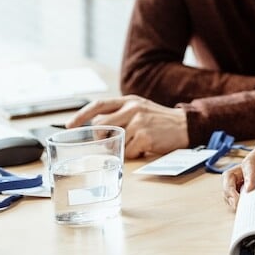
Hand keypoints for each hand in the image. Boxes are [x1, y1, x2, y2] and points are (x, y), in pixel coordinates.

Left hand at [67, 95, 187, 158]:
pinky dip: (133, 153)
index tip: (69, 125)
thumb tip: (96, 129)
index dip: (81, 115)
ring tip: (135, 144)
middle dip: (100, 137)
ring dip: (122, 147)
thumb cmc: (159, 120)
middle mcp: (132, 108)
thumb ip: (120, 114)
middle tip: (107, 143)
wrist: (185, 125)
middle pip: (101, 125)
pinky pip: (128, 151)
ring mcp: (139, 122)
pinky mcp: (145, 136)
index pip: (99, 105)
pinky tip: (144, 148)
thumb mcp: (140, 109)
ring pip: (114, 140)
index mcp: (129, 100)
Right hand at [221, 136, 254, 207]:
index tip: (250, 189)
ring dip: (234, 195)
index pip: (249, 163)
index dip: (247, 176)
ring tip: (239, 208)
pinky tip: (247, 207)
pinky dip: (243, 198)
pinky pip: (246, 190)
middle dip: (231, 188)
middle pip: (234, 172)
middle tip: (236, 203)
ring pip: (236, 182)